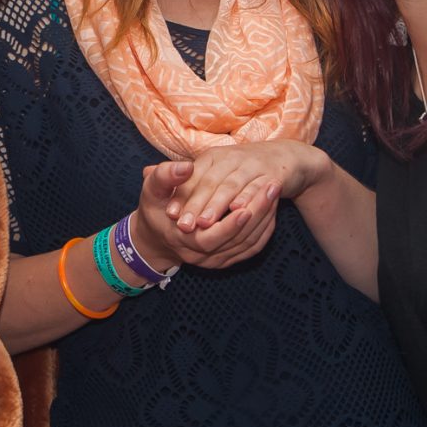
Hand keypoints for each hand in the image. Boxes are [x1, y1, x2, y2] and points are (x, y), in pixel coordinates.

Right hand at [140, 157, 277, 268]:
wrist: (158, 234)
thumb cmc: (156, 207)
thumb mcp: (152, 189)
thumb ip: (165, 176)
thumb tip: (186, 166)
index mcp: (182, 240)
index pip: (211, 238)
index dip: (231, 222)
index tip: (247, 200)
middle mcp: (201, 256)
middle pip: (237, 241)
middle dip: (257, 213)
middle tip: (272, 186)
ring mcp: (216, 260)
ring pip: (248, 244)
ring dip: (265, 218)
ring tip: (274, 190)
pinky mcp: (228, 258)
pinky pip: (253, 247)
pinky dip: (264, 228)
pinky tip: (271, 207)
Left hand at [167, 139, 325, 226]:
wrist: (284, 157)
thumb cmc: (241, 169)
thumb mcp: (212, 168)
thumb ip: (183, 176)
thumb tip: (145, 172)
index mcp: (212, 157)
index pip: (194, 176)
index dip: (182, 195)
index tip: (170, 214)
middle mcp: (231, 157)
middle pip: (211, 181)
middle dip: (197, 205)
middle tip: (184, 226)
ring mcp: (252, 164)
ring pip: (232, 186)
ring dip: (218, 205)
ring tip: (205, 224)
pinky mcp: (273, 172)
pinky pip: (258, 187)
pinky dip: (248, 200)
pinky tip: (238, 213)